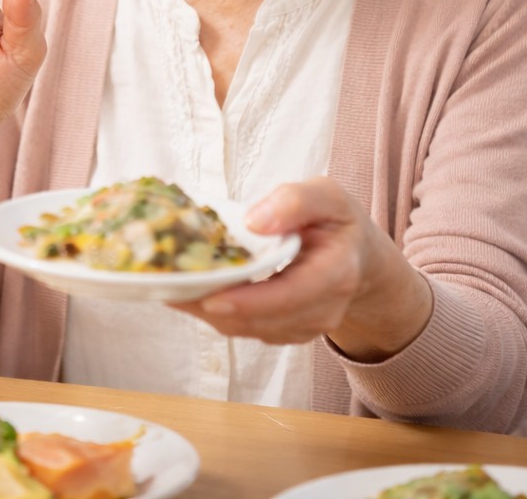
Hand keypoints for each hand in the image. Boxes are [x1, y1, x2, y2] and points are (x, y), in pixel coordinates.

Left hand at [172, 178, 432, 360]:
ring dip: (206, 310)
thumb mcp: (327, 195)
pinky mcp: (284, 331)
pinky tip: (188, 289)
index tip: (211, 297)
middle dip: (211, 305)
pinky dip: (214, 311)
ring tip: (168, 284)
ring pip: (247, 329)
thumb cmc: (338, 221)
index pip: (291, 296)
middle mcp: (322, 310)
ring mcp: (303, 326)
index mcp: (336, 273)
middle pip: (261, 320)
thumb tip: (255, 220)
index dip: (250, 301)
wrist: (358, 257)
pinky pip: (245, 327)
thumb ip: (295, 201)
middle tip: (168, 285)